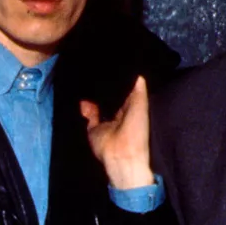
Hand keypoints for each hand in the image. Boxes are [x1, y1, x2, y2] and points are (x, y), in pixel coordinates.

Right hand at [81, 75, 154, 190]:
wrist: (121, 154)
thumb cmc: (136, 131)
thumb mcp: (141, 107)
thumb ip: (139, 91)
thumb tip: (138, 75)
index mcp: (133, 110)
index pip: (127, 93)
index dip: (122, 83)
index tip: (115, 70)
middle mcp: (119, 116)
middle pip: (111, 99)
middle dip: (106, 89)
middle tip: (100, 72)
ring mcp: (106, 123)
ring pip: (98, 106)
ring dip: (94, 97)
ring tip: (91, 82)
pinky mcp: (94, 129)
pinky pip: (89, 115)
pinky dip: (85, 107)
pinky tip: (84, 98)